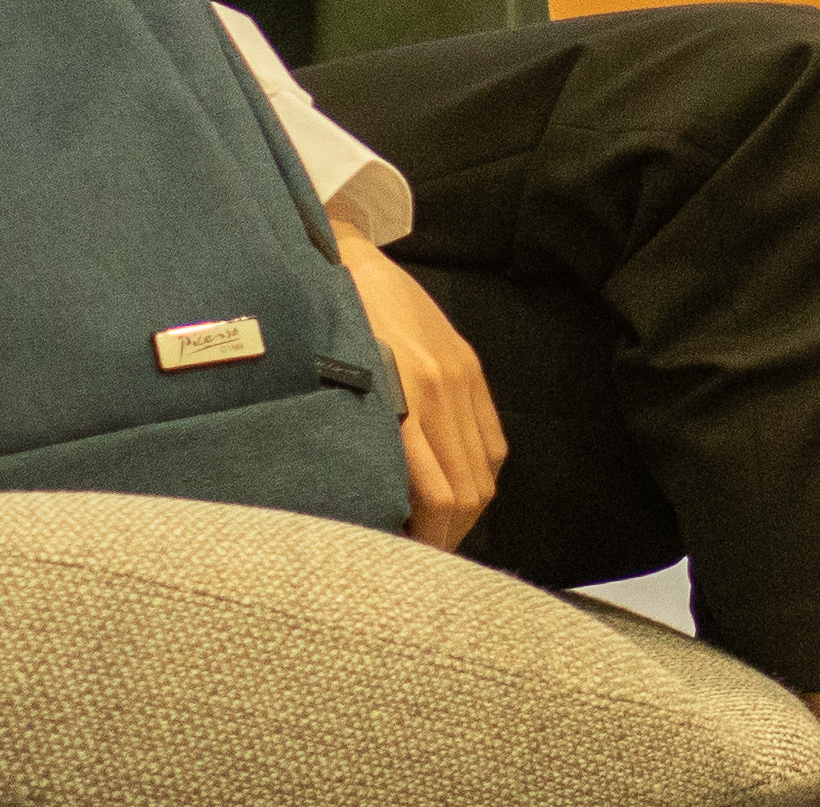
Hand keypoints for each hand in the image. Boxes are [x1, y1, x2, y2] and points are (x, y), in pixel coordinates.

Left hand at [337, 230, 501, 550]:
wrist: (351, 258)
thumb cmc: (326, 330)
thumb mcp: (333, 386)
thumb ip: (356, 442)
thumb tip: (363, 507)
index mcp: (404, 398)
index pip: (439, 496)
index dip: (428, 541)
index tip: (402, 560)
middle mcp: (441, 389)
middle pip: (467, 494)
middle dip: (446, 538)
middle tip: (416, 561)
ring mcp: (462, 378)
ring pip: (484, 474)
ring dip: (465, 514)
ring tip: (434, 533)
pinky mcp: (471, 367)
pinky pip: (493, 444)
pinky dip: (480, 478)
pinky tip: (455, 492)